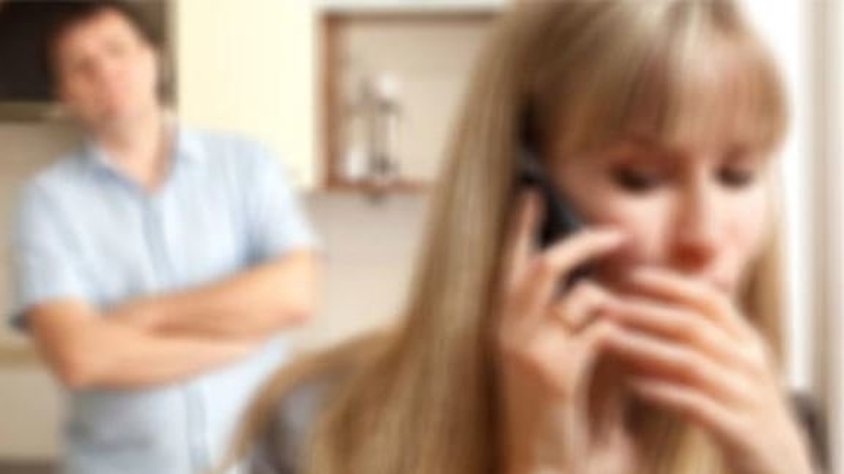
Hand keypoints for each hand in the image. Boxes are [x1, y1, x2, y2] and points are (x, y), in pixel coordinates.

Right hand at [496, 192, 630, 473]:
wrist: (541, 462)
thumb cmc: (548, 409)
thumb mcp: (543, 356)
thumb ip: (562, 319)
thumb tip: (593, 284)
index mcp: (502, 322)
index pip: (509, 262)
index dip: (521, 225)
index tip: (532, 191)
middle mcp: (507, 330)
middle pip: (548, 264)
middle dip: (585, 243)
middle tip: (616, 235)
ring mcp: (529, 350)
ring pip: (583, 297)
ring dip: (612, 304)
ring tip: (620, 324)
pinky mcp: (555, 373)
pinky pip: (600, 331)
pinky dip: (618, 334)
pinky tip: (623, 354)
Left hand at [602, 267, 815, 473]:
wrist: (781, 466)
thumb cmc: (741, 410)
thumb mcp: (733, 366)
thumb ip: (706, 337)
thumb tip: (660, 302)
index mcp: (747, 343)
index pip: (710, 301)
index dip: (671, 285)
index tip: (631, 276)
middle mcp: (750, 365)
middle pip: (694, 327)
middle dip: (646, 313)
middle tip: (605, 305)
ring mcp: (747, 398)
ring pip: (691, 364)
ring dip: (644, 348)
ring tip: (607, 339)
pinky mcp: (739, 432)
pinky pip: (697, 406)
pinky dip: (663, 393)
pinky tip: (633, 386)